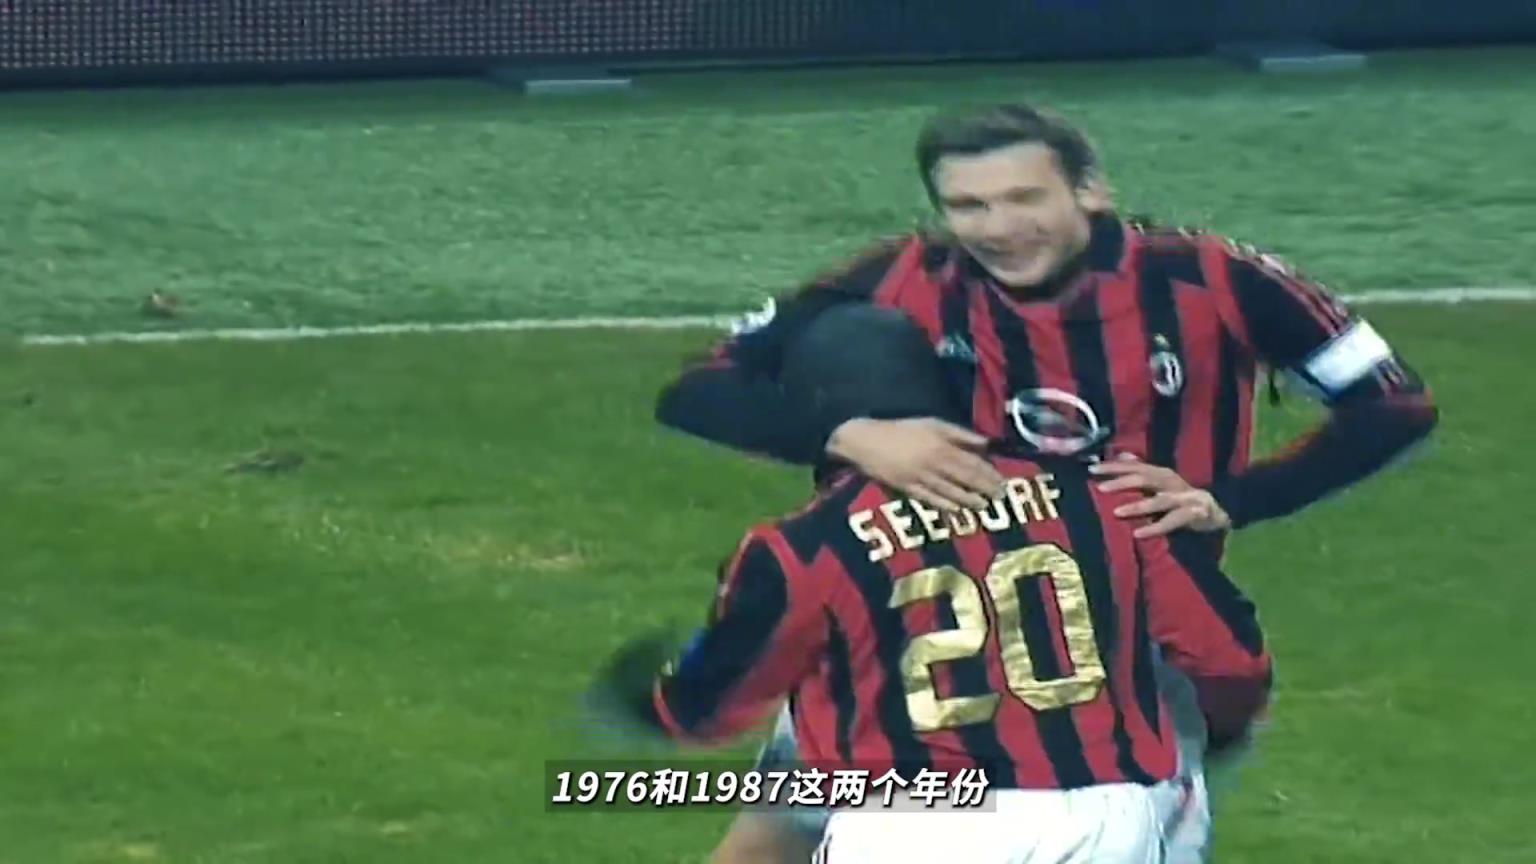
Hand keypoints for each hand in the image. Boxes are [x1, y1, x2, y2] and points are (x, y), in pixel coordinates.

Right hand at [826, 417, 1005, 511]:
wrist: (866, 441)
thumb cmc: (902, 429)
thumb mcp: (932, 423)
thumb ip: (959, 433)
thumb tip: (985, 442)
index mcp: (942, 446)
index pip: (972, 462)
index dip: (988, 472)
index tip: (1002, 480)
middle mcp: (934, 463)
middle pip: (965, 478)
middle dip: (984, 488)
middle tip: (1000, 496)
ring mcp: (920, 478)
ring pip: (950, 491)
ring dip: (969, 499)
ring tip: (983, 506)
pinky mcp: (907, 489)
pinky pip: (930, 499)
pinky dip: (944, 505)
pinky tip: (957, 510)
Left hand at [1090, 453, 1230, 537]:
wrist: (1214, 510)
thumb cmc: (1179, 495)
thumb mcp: (1159, 481)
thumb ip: (1140, 468)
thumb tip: (1120, 455)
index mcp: (1160, 472)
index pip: (1134, 465)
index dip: (1113, 466)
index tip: (1091, 468)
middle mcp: (1170, 481)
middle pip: (1144, 478)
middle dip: (1121, 481)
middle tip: (1100, 487)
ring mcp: (1183, 497)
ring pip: (1158, 500)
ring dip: (1137, 506)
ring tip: (1116, 512)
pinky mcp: (1192, 514)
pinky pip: (1171, 521)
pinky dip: (1154, 527)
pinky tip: (1138, 533)